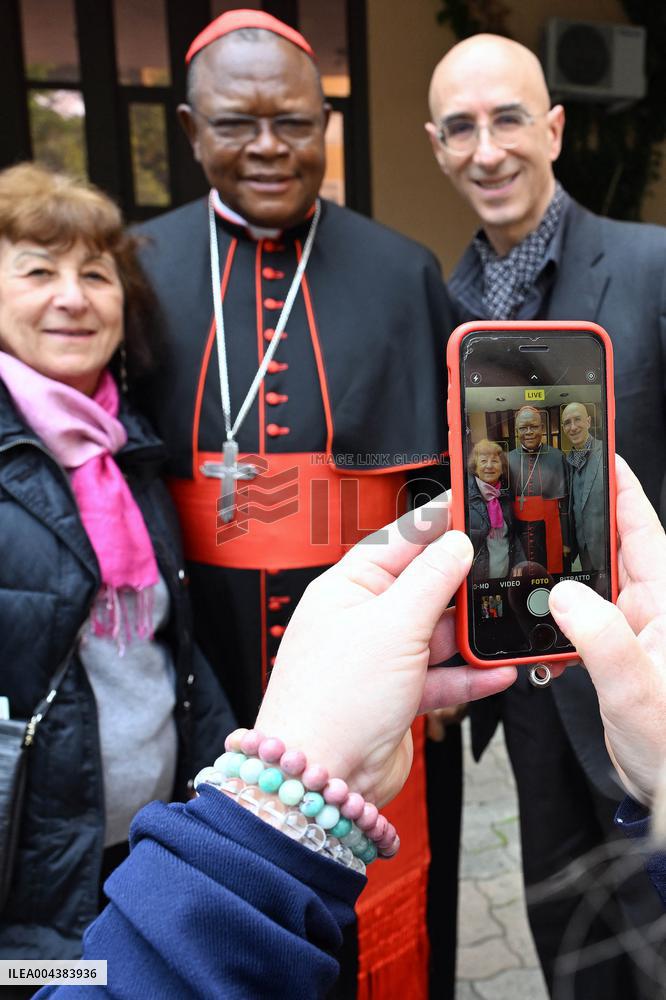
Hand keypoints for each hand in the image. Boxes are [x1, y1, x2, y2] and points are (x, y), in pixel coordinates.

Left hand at [256, 497, 515, 806]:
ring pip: (437, 633)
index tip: (471, 508)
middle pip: (423, 586)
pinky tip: (497, 671)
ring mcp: (380, 658)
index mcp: (347, 588)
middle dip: (461, 585)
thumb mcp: (393, 625)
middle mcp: (362, 619)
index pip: (398, 541)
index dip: (436, 524)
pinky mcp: (398, 695)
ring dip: (470, 635)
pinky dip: (469, 674)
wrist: (320, 780)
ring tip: (504, 627)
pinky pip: (442, 675)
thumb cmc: (332, 701)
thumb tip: (456, 543)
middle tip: (502, 571)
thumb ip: (431, 580)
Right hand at [549, 456, 665, 806]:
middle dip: (581, 517)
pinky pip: (580, 615)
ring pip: (591, 580)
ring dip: (563, 564)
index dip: (621, 487)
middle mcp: (651, 611)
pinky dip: (556, 606)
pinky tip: (536, 605)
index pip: (643, 529)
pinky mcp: (613, 652)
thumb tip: (566, 594)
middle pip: (613, 547)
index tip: (600, 450)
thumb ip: (603, 639)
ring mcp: (632, 631)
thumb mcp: (637, 692)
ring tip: (531, 542)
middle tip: (547, 487)